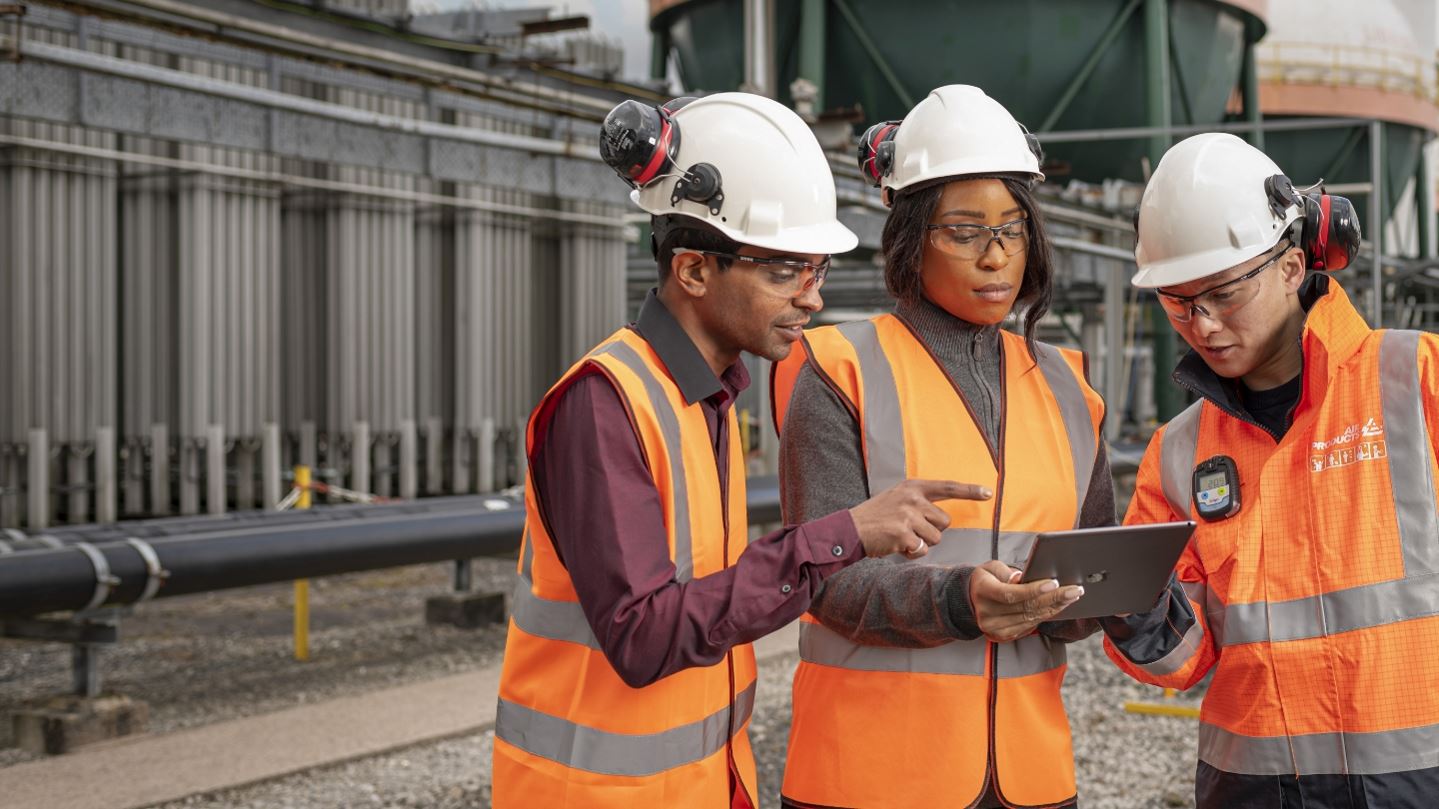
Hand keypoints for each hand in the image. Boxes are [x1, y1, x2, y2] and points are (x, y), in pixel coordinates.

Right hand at [848, 479, 991, 558]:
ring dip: (922, 543)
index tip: (988, 493)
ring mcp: (908, 515)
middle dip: (931, 530)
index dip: (970, 491)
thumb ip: (918, 503)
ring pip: (936, 538)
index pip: (948, 486)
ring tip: (901, 538)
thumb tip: (943, 519)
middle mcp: (912, 498)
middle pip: (945, 522)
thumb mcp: (897, 499)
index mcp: (913, 487)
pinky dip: (912, 553)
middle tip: (908, 529)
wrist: (850, 529)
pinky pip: (923, 550)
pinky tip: (897, 546)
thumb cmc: (875, 517)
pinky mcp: (904, 534)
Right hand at [969, 560, 1084, 641]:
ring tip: (1072, 597)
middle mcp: (987, 614)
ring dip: (1054, 607)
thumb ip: (1006, 572)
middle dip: (1054, 598)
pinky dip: (1046, 616)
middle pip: (1026, 607)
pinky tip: (1058, 606)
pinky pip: (1030, 626)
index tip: (1054, 583)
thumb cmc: (986, 579)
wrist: (971, 600)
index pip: (1011, 594)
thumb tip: (1020, 579)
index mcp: (983, 592)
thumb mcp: (991, 568)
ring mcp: (994, 628)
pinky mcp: (1003, 636)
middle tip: (1075, 590)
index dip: (1033, 589)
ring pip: (1031, 618)